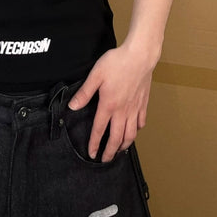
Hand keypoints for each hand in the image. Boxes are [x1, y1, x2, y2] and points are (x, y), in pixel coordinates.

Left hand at [67, 44, 154, 161]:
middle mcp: (122, 111)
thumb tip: (73, 106)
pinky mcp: (143, 103)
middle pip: (116, 137)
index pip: (99, 129)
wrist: (139, 56)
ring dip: (124, 144)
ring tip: (119, 150)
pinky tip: (134, 131)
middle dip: (110, 151)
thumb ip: (85, 93)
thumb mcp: (96, 75)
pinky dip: (137, 130)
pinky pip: (141, 122)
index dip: (94, 143)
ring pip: (131, 134)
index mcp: (108, 105)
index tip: (92, 154)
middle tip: (106, 160)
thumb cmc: (116, 63)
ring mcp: (134, 108)